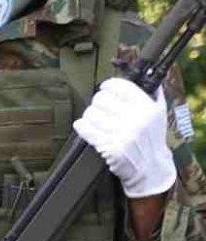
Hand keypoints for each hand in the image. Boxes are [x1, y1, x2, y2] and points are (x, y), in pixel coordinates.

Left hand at [74, 77, 176, 198]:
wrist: (150, 167)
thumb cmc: (152, 138)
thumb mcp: (159, 112)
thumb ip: (153, 91)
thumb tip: (146, 72)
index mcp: (147, 107)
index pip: (120, 86)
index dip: (108, 85)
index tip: (105, 88)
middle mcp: (135, 119)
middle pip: (101, 99)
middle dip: (98, 102)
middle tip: (100, 108)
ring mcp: (122, 134)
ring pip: (91, 113)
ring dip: (89, 116)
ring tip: (94, 119)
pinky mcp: (109, 147)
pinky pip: (86, 130)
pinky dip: (82, 126)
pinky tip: (83, 126)